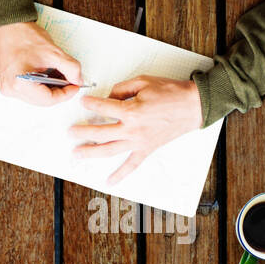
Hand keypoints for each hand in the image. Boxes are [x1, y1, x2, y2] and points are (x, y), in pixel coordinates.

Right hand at [0, 21, 82, 105]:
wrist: (8, 27)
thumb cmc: (23, 36)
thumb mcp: (53, 52)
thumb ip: (70, 68)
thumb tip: (77, 79)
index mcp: (20, 84)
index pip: (48, 100)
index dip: (66, 94)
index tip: (75, 86)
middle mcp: (11, 90)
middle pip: (42, 101)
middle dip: (58, 92)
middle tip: (70, 80)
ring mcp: (8, 88)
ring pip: (36, 98)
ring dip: (50, 89)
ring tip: (57, 75)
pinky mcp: (8, 84)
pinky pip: (28, 92)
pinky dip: (40, 86)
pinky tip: (46, 75)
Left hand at [70, 76, 202, 182]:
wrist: (194, 105)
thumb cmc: (171, 92)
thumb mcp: (144, 81)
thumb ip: (122, 88)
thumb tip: (109, 96)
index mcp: (131, 111)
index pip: (103, 108)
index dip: (91, 104)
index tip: (83, 102)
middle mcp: (132, 129)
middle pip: (100, 133)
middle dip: (83, 132)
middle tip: (70, 132)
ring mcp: (138, 142)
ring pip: (109, 150)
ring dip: (91, 153)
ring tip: (76, 154)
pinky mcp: (146, 149)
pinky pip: (131, 165)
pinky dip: (120, 174)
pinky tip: (109, 181)